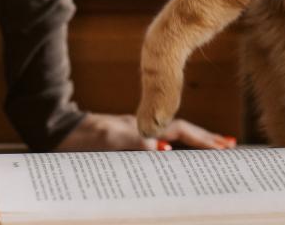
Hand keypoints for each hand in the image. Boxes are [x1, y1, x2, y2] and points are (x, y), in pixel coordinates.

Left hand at [55, 112, 235, 151]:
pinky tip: (171, 158)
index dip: (203, 139)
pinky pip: (155, 147)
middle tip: (228, 147)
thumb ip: (137, 144)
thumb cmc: (80, 138)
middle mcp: (141, 128)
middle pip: (180, 133)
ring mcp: (133, 135)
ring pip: (168, 139)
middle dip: (204, 140)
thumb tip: (164, 150)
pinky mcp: (123, 145)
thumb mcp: (109, 141)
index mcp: (143, 126)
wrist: (56, 133)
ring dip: (190, 146)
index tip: (225, 147)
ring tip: (210, 151)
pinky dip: (170, 152)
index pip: (181, 132)